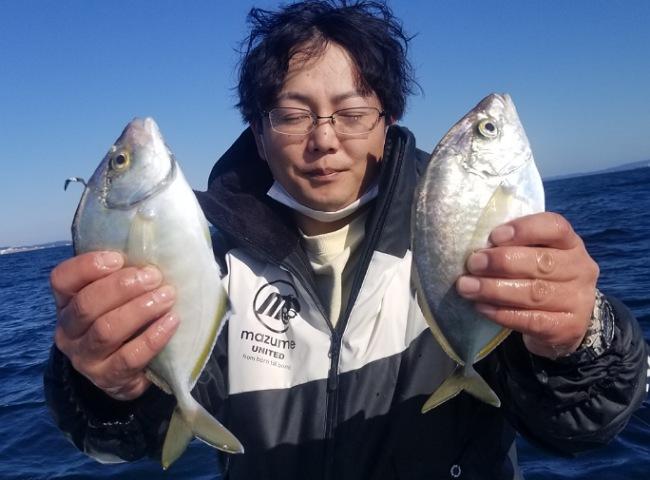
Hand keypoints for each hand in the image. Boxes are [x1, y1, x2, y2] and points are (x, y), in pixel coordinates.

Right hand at [50, 251, 178, 399]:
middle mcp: (69, 330)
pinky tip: (172, 321)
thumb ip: (124, 276)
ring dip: (140, 309)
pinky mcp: (108, 378)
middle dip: (122, 287)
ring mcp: (85, 357)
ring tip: (167, 296)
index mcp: (67, 302)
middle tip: (153, 276)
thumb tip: (155, 250)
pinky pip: (130, 357)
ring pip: (106, 330)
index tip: (118, 258)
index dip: (87, 266)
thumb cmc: (123, 319)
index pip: (62, 279)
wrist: (124, 371)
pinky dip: (153, 337)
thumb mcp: (116, 297)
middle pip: (86, 305)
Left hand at [455, 212, 598, 358]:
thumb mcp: (535, 255)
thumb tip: (476, 247)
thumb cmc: (539, 278)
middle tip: (473, 264)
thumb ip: (513, 247)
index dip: (524, 229)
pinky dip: (502, 313)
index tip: (494, 236)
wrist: (566, 321)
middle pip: (542, 262)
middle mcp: (580, 269)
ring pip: (535, 293)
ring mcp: (579, 300)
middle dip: (502, 262)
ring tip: (467, 287)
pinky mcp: (568, 327)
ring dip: (495, 289)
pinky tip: (482, 307)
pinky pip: (532, 320)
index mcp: (570, 244)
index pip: (555, 227)